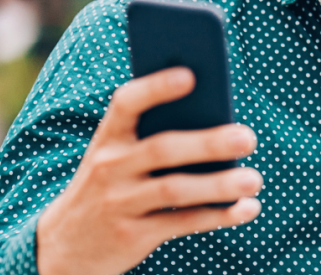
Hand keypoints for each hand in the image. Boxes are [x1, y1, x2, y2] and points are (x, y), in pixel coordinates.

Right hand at [37, 68, 262, 274]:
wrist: (66, 246)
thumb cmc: (112, 184)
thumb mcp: (119, 156)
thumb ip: (155, 135)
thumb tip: (221, 118)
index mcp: (108, 137)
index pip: (127, 103)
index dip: (156, 87)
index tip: (190, 74)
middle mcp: (109, 167)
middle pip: (162, 149)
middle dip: (208, 143)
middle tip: (249, 138)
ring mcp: (119, 203)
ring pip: (174, 190)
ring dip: (219, 185)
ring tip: (254, 180)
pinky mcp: (132, 236)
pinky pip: (182, 223)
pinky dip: (219, 216)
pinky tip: (246, 208)